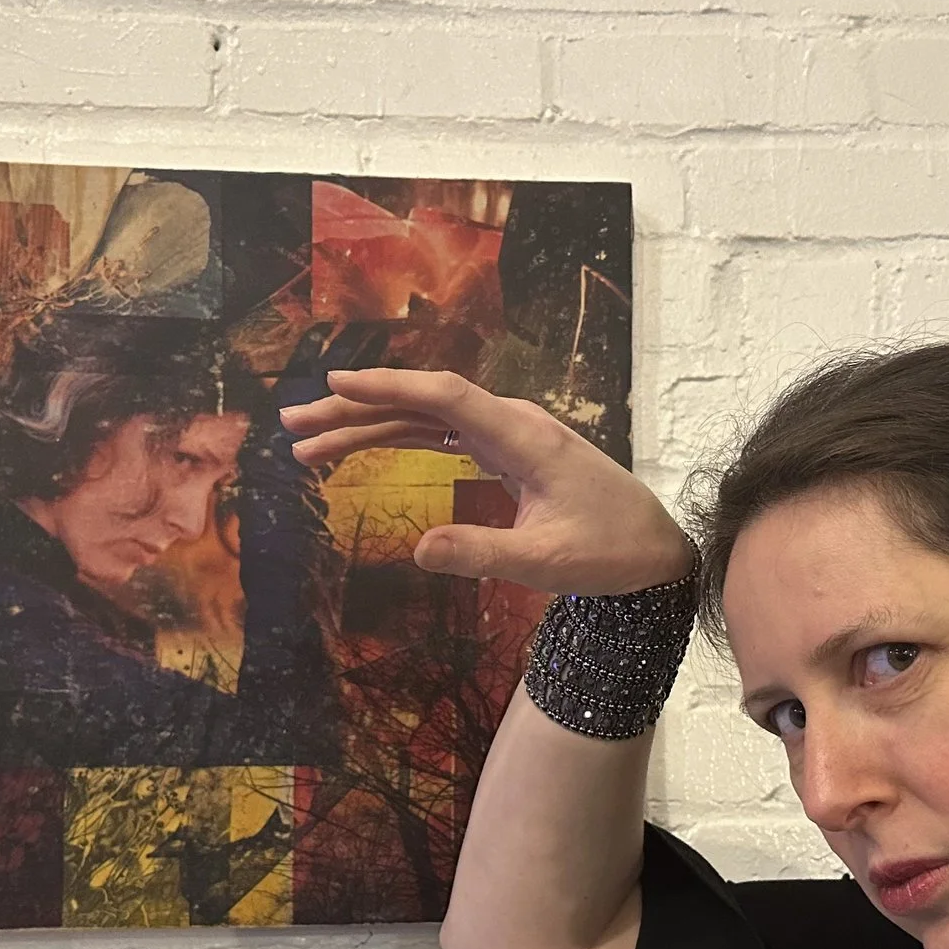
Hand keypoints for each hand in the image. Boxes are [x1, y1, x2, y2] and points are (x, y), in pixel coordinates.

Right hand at [279, 368, 693, 595]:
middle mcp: (512, 424)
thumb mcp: (547, 564)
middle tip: (294, 426)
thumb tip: (420, 550)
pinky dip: (401, 439)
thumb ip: (484, 555)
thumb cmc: (608, 554)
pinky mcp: (507, 453)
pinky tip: (365, 444)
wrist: (654, 550)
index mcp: (523, 437)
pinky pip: (443, 436)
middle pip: (422, 404)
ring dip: (369, 427)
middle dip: (356, 410)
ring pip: (427, 420)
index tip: (335, 383)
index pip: (445, 398)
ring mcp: (509, 435)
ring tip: (311, 445)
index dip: (388, 387)